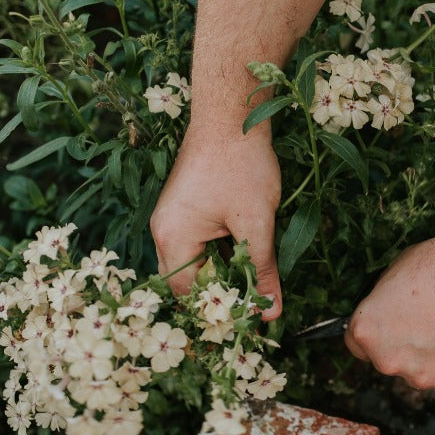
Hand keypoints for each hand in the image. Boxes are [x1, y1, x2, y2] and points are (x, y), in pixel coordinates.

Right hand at [150, 127, 283, 316]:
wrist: (232, 114)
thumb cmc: (241, 164)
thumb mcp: (257, 223)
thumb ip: (262, 270)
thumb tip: (270, 311)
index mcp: (172, 237)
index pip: (187, 293)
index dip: (218, 310)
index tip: (248, 319)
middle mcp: (163, 229)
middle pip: (185, 280)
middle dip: (218, 295)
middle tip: (252, 306)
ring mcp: (172, 217)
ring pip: (193, 262)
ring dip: (221, 274)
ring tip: (253, 285)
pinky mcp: (185, 206)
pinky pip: (197, 243)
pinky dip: (219, 254)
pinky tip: (245, 256)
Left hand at [345, 235, 434, 392]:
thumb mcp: (398, 269)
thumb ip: (384, 300)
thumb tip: (385, 307)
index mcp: (367, 333)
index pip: (356, 343)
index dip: (375, 331)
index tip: (388, 324)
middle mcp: (389, 362)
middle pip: (389, 359)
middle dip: (403, 345)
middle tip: (427, 319)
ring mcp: (423, 377)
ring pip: (421, 370)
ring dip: (430, 355)